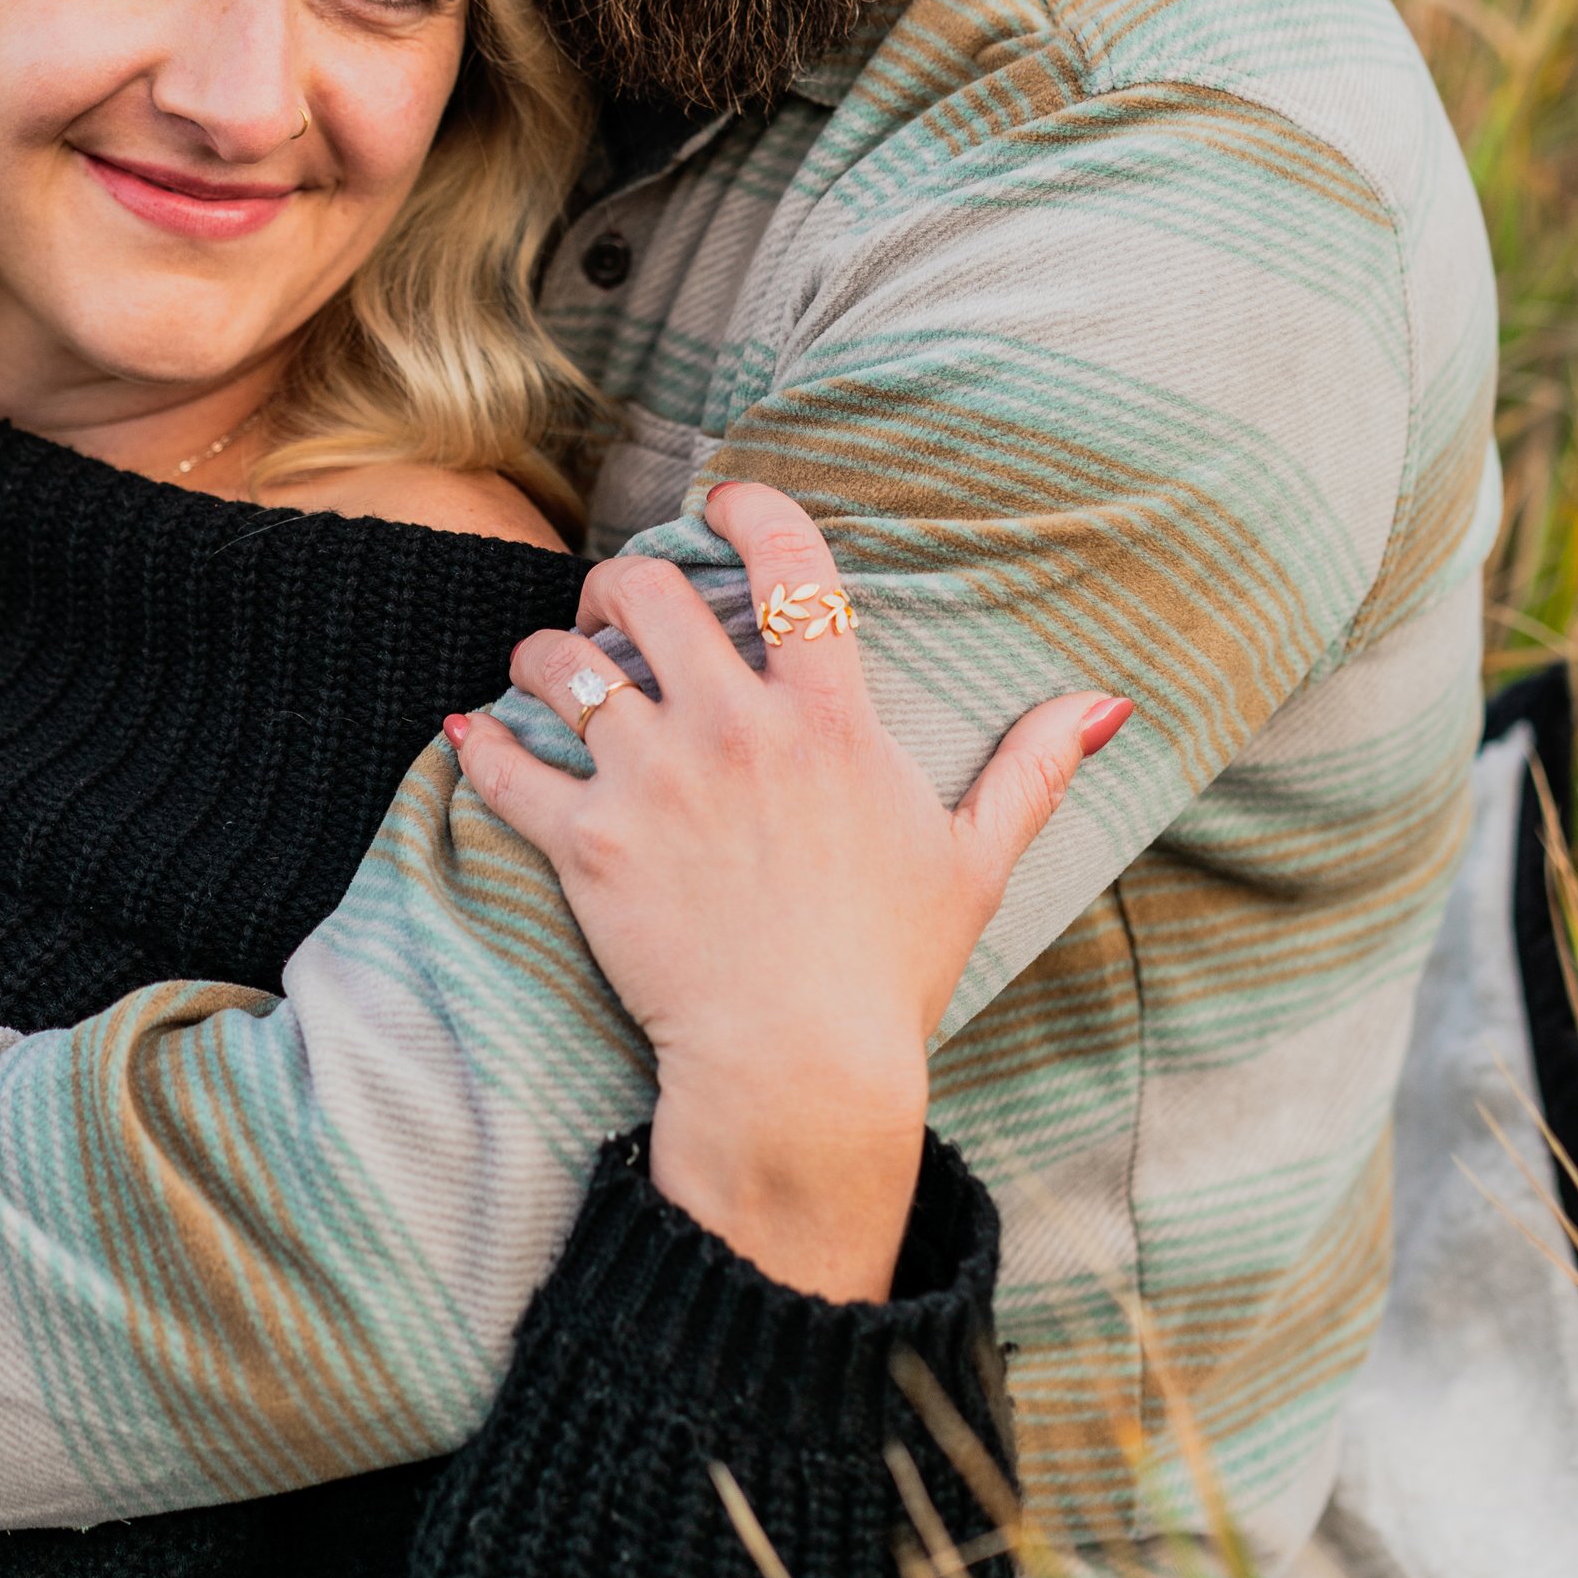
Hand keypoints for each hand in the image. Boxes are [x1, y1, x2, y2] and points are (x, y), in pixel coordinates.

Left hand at [445, 486, 1129, 1298]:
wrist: (801, 1074)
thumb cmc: (888, 970)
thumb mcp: (975, 861)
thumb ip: (1031, 769)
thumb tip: (1103, 704)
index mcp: (828, 719)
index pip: (788, 560)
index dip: (746, 507)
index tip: (720, 503)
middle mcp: (734, 728)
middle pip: (646, 589)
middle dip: (621, 584)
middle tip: (618, 614)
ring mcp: (654, 782)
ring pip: (563, 660)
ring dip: (549, 653)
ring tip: (553, 671)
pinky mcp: (588, 843)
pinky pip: (507, 763)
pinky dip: (482, 741)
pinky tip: (474, 732)